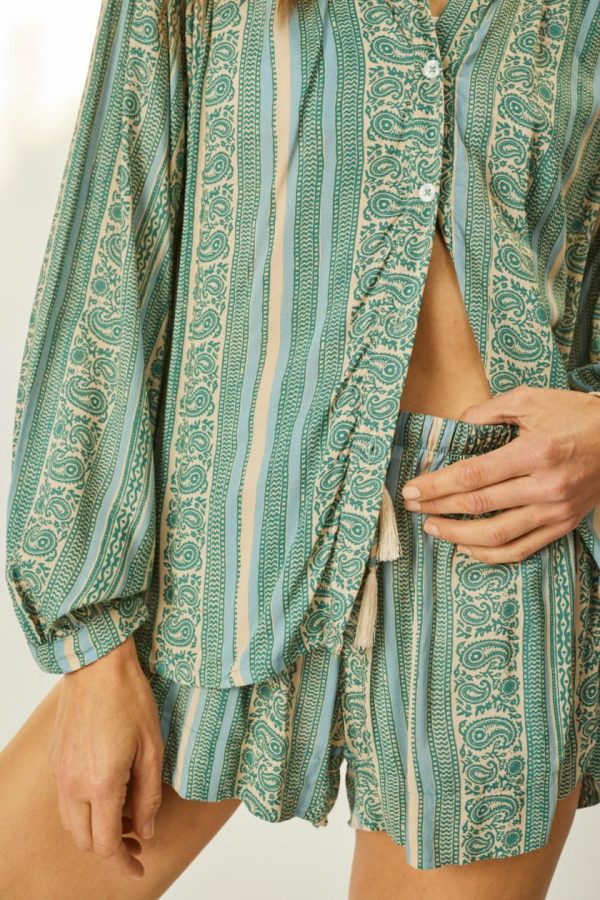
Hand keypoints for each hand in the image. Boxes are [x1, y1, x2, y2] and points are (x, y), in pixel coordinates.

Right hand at [50, 634, 163, 878]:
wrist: (97, 666)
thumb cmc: (129, 700)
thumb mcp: (152, 748)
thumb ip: (148, 795)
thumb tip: (146, 830)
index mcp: (100, 785)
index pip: (106, 844)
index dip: (123, 863)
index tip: (139, 868)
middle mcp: (73, 785)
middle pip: (84, 841)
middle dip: (110, 850)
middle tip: (138, 843)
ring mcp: (60, 773)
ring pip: (71, 823)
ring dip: (95, 832)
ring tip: (125, 821)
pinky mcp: (56, 760)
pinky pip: (66, 801)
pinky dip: (84, 811)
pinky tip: (107, 797)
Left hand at [400, 385, 599, 562]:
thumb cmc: (573, 415)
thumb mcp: (530, 399)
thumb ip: (488, 411)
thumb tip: (454, 425)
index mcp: (535, 452)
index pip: (473, 475)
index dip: (437, 485)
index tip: (411, 488)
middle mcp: (546, 486)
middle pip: (479, 504)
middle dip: (438, 507)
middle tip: (412, 505)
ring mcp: (556, 511)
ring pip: (497, 535)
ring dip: (458, 534)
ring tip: (432, 527)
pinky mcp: (563, 526)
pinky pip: (521, 549)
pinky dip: (489, 554)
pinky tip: (465, 547)